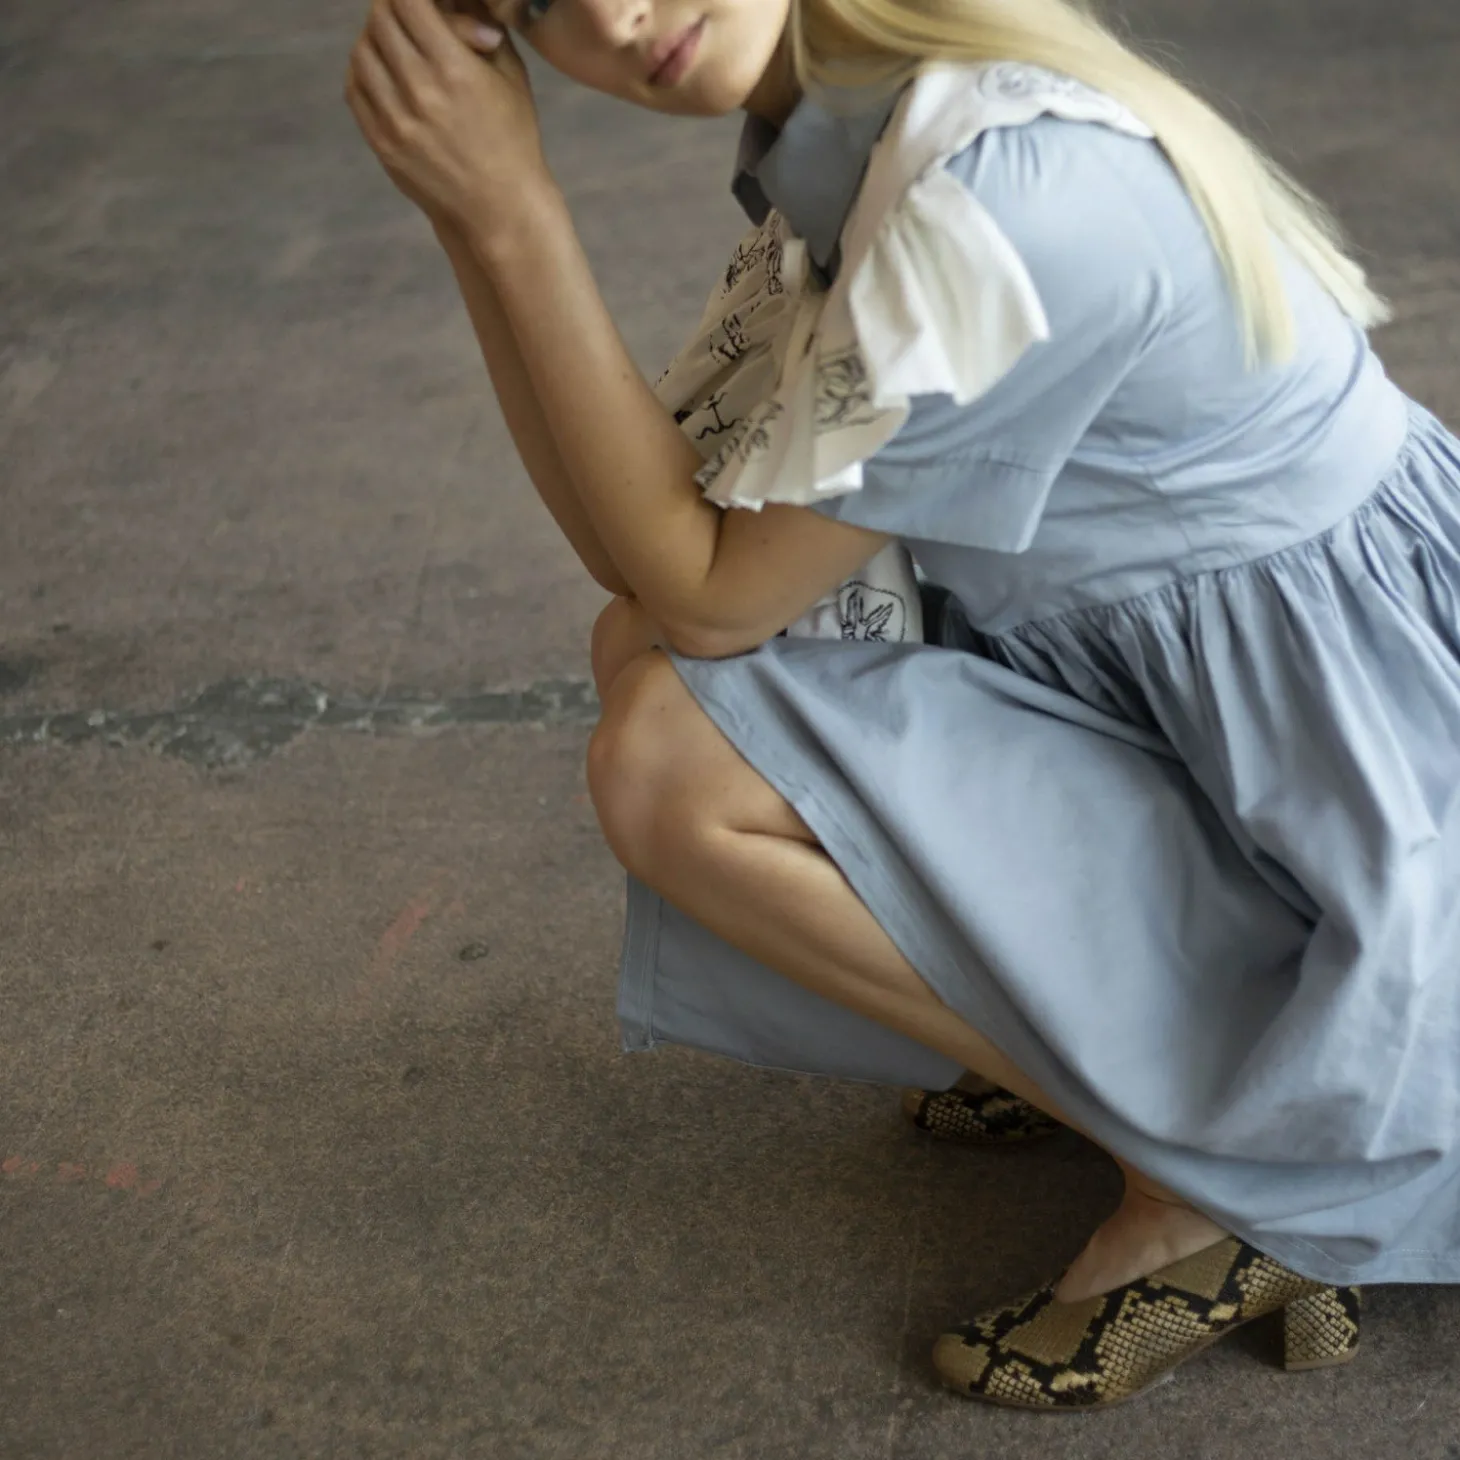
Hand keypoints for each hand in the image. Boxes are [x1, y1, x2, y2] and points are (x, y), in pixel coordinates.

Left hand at [345, 0, 551, 234]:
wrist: (499, 207)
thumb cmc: (513, 137)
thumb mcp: (511, 75)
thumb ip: (479, 24)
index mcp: (454, 69)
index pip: (408, 1)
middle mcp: (419, 91)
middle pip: (380, 20)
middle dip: (393, 8)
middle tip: (407, 13)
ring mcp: (395, 120)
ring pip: (362, 51)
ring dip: (376, 38)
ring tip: (396, 44)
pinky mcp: (381, 143)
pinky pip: (355, 88)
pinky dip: (365, 71)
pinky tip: (385, 73)